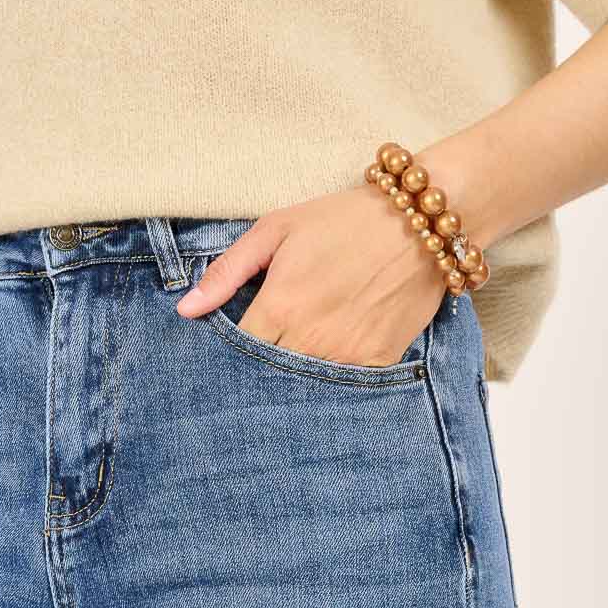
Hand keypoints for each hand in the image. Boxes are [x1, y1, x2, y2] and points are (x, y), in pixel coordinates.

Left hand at [177, 187, 445, 367]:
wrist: (422, 223)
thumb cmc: (343, 220)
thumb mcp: (277, 230)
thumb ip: (227, 271)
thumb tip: (186, 311)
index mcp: (279, 308)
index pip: (237, 353)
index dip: (229, 353)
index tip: (232, 349)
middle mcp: (309, 340)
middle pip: (267, 376)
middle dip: (257, 372)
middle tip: (260, 362)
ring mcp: (345, 356)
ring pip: (303, 387)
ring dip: (293, 381)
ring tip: (293, 362)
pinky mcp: (377, 363)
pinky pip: (343, 386)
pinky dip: (331, 381)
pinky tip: (329, 362)